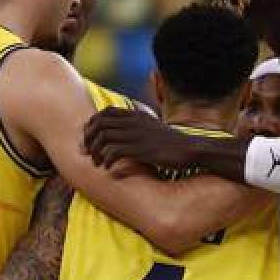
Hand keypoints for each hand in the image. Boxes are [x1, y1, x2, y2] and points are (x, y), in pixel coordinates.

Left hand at [83, 107, 200, 170]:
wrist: (190, 149)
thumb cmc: (171, 142)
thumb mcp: (153, 127)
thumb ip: (137, 126)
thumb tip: (122, 133)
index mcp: (136, 114)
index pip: (105, 112)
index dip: (92, 125)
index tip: (90, 138)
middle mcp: (134, 121)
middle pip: (99, 124)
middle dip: (89, 139)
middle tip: (89, 153)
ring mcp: (137, 135)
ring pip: (104, 137)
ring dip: (96, 151)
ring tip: (97, 163)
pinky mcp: (141, 149)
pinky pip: (114, 151)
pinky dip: (107, 160)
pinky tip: (108, 168)